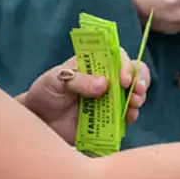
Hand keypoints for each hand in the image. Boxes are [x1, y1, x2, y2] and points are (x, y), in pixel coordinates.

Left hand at [18, 50, 151, 144]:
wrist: (39, 122)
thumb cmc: (45, 94)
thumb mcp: (55, 81)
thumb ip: (79, 80)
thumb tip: (105, 84)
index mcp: (93, 64)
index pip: (116, 56)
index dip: (125, 64)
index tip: (123, 80)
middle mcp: (106, 79)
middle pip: (133, 72)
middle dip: (140, 80)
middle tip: (138, 90)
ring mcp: (110, 98)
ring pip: (134, 93)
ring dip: (138, 98)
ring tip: (133, 105)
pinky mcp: (110, 117)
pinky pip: (127, 115)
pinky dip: (132, 115)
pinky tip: (129, 117)